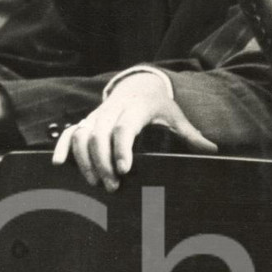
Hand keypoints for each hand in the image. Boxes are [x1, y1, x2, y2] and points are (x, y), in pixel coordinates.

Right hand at [51, 71, 216, 191]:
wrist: (139, 85)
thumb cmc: (160, 106)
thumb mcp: (176, 116)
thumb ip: (190, 134)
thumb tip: (213, 149)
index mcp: (137, 107)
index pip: (125, 127)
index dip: (122, 148)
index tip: (124, 170)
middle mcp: (113, 108)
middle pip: (99, 134)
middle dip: (103, 162)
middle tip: (113, 187)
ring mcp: (97, 115)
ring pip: (82, 134)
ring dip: (85, 160)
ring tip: (95, 183)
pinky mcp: (87, 121)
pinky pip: (70, 132)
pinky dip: (62, 147)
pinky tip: (58, 165)